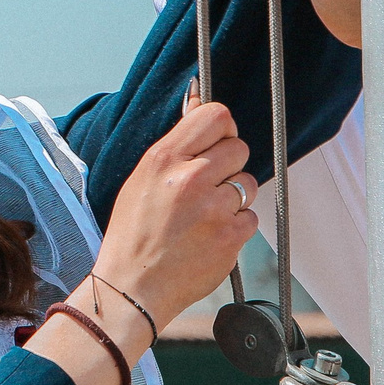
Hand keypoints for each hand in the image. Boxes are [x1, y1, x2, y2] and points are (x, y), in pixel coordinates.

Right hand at [90, 101, 259, 327]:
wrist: (133, 288)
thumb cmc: (134, 233)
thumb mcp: (142, 178)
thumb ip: (176, 142)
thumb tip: (200, 97)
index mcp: (164, 159)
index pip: (215, 115)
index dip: (222, 129)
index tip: (216, 144)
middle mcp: (190, 178)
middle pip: (238, 147)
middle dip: (228, 165)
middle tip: (207, 187)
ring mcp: (213, 208)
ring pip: (248, 183)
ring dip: (234, 197)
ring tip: (206, 216)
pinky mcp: (230, 236)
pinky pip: (250, 217)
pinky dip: (236, 227)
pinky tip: (210, 236)